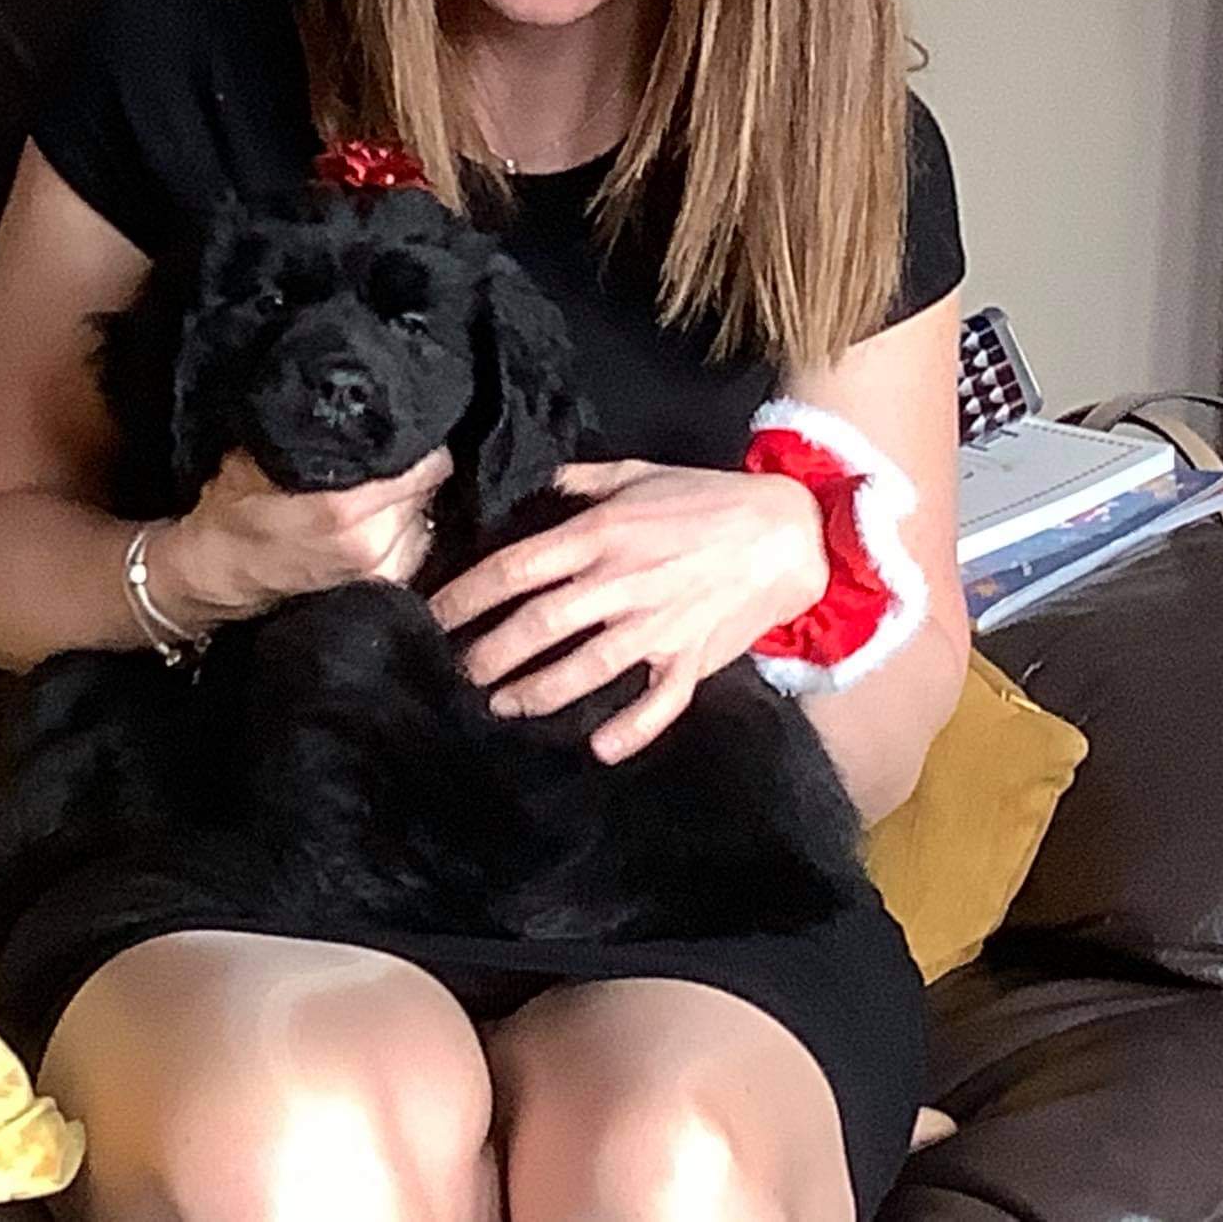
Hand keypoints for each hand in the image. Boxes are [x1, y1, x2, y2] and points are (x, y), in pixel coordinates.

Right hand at [151, 447, 453, 628]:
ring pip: (424, 513)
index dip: (415, 438)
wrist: (219, 572)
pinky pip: (416, 541)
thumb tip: (363, 402)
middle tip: (384, 454)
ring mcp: (380, 568)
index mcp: (344, 508)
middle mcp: (372, 541)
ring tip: (375, 489)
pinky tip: (375, 518)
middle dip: (410, 466)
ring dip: (408, 500)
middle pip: (428, 486)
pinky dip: (403, 527)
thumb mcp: (261, 455)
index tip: (400, 427)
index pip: (426, 463)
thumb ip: (315, 433)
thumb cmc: (233, 512)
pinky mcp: (383, 585)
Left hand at [428, 461, 828, 761]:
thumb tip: (524, 485)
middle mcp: (620, 582)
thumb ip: (575, 481)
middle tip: (455, 672)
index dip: (467, 596)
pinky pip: (659, 702)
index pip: (515, 569)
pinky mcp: (692, 657)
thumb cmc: (705, 498)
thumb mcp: (633, 473)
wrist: (789, 530)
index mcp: (599, 534)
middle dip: (490, 654)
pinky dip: (631, 729)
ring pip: (586, 668)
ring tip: (501, 706)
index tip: (433, 616)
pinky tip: (598, 748)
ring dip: (538, 692)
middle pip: (538, 625)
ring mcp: (658, 625)